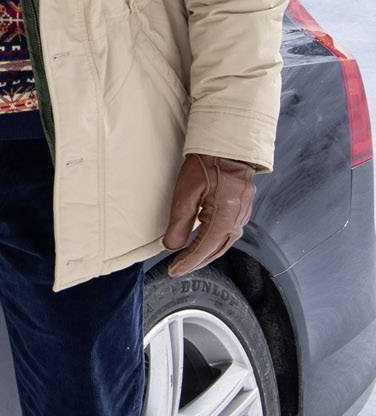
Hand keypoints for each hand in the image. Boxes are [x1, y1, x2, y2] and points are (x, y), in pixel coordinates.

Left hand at [161, 153, 255, 274]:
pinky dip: (215, 242)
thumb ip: (179, 222)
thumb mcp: (186, 192)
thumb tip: (171, 246)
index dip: (188, 263)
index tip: (173, 270)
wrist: (228, 145)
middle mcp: (238, 220)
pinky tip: (205, 242)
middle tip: (178, 268)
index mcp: (225, 217)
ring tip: (189, 259)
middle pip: (216, 250)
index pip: (204, 249)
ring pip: (223, 243)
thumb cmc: (207, 163)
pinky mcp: (243, 208)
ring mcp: (243, 214)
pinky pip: (229, 232)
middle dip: (196, 262)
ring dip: (206, 253)